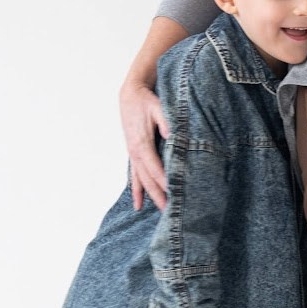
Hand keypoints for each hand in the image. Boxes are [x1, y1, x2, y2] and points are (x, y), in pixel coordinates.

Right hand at [120, 78, 168, 211]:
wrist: (131, 95)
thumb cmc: (147, 101)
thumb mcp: (159, 108)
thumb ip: (167, 123)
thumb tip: (174, 137)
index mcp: (142, 144)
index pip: (156, 169)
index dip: (165, 182)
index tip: (175, 194)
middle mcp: (135, 153)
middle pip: (148, 179)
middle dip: (160, 195)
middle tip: (171, 212)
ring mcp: (132, 154)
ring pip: (142, 180)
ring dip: (150, 196)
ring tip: (160, 211)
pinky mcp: (133, 153)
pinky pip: (134, 176)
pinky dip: (137, 190)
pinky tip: (138, 204)